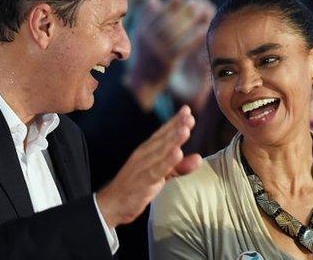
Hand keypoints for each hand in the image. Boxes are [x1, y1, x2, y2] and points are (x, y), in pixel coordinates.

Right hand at [96, 106, 202, 227]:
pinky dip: (167, 162)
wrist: (113, 203)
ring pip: (161, 151)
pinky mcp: (143, 181)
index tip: (187, 110)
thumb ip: (179, 166)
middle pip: (163, 138)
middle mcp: (144, 154)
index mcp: (147, 150)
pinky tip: (177, 154)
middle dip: (176, 126)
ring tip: (185, 130)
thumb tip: (199, 158)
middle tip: (189, 116)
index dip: (174, 121)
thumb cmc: (138, 185)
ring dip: (173, 140)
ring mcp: (143, 167)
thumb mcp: (161, 174)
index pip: (162, 133)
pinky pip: (157, 170)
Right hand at [126, 0, 214, 110]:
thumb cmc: (147, 56)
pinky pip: (185, 44)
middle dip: (184, 9)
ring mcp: (157, 50)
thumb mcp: (142, 36)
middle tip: (197, 0)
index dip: (168, 4)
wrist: (143, 82)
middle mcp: (147, 39)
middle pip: (168, 19)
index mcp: (141, 31)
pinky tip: (206, 28)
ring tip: (205, 9)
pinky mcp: (168, 61)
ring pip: (178, 30)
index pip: (156, 13)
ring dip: (193, 18)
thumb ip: (147, 17)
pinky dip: (196, 35)